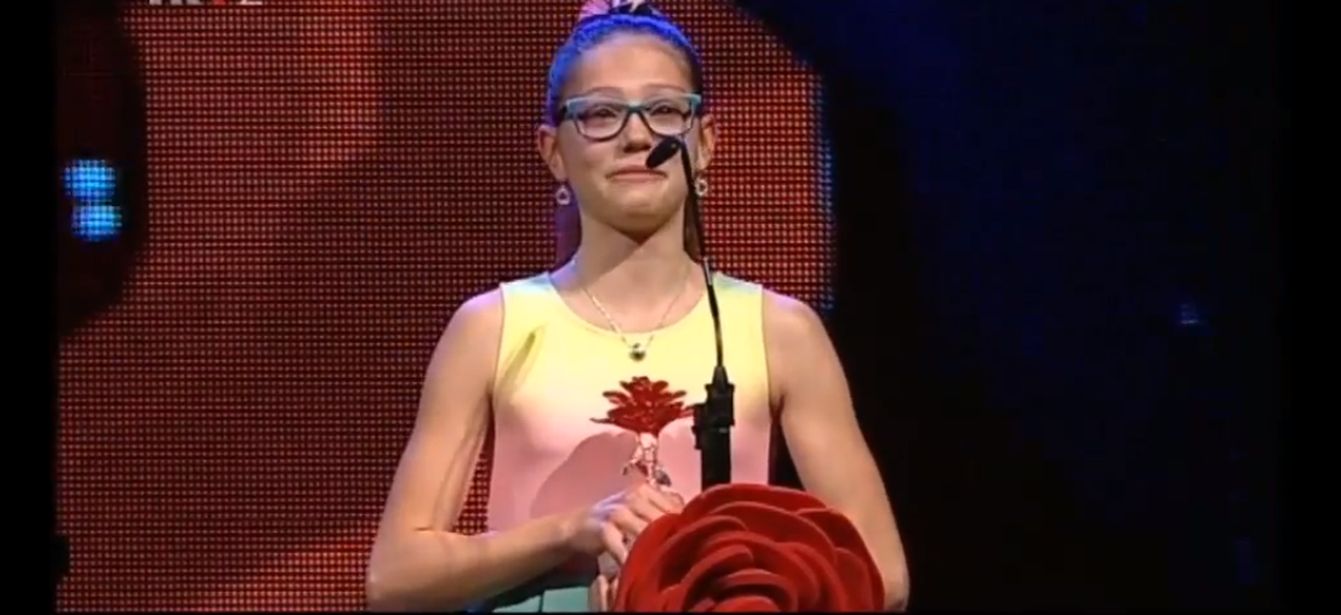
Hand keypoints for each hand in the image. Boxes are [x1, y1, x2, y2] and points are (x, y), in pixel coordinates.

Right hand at [565, 482, 684, 565]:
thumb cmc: (615, 521)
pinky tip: (637, 569)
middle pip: (664, 521)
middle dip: (672, 540)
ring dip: (654, 552)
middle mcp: (633, 497)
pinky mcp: (603, 530)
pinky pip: (624, 550)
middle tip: (681, 558)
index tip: (691, 542)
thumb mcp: (639, 511)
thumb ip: (662, 515)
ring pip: (646, 535)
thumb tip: (693, 526)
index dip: (685, 526)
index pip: (675, 508)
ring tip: (662, 566)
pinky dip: (632, 561)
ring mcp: (617, 513)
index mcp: (646, 490)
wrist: (577, 527)